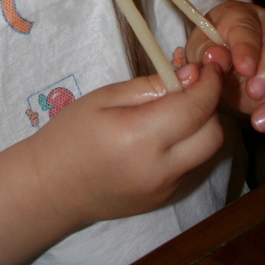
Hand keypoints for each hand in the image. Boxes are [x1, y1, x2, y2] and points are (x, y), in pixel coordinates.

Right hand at [29, 59, 227, 226]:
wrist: (50, 189)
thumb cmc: (70, 135)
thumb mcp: (103, 97)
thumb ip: (150, 86)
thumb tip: (190, 76)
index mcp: (140, 137)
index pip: (195, 108)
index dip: (210, 84)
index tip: (209, 65)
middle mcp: (160, 168)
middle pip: (213, 135)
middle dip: (210, 106)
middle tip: (191, 88)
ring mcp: (165, 189)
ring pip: (206, 152)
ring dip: (201, 126)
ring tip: (175, 110)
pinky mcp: (164, 199)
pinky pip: (190, 166)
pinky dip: (187, 145)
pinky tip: (162, 135)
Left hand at [186, 1, 264, 143]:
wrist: (229, 64)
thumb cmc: (215, 51)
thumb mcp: (201, 48)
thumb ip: (206, 51)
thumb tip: (217, 57)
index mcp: (247, 18)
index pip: (250, 26)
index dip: (247, 47)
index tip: (243, 68)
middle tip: (253, 94)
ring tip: (259, 123)